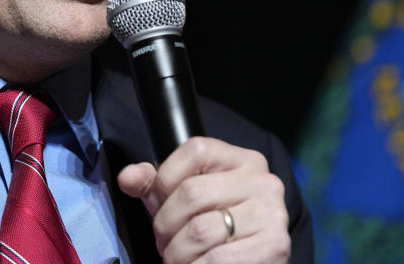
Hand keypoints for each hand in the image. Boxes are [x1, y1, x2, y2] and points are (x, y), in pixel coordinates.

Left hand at [118, 137, 289, 262]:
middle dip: (165, 224)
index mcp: (243, 160)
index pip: (195, 150)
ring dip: (177, 253)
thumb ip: (154, 184)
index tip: (160, 204)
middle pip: (192, 192)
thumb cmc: (216, 228)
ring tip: (177, 258)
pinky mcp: (275, 246)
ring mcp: (272, 213)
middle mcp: (263, 181)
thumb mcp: (183, 200)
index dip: (165, 180)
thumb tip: (127, 177)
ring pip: (200, 230)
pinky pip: (216, 259)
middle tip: (164, 242)